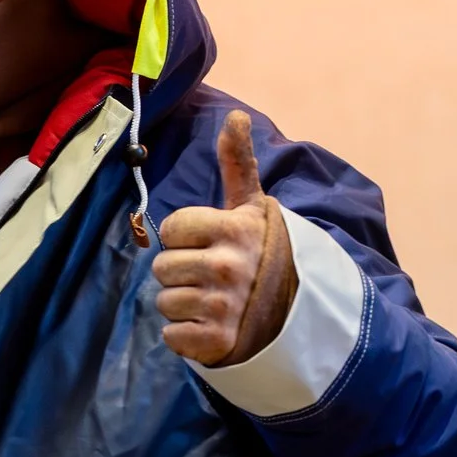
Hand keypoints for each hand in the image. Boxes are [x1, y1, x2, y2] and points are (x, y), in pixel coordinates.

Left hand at [153, 110, 297, 366]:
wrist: (294, 312)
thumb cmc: (263, 252)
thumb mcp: (253, 207)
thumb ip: (238, 162)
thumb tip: (235, 114)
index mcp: (233, 230)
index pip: (171, 228)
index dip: (185, 237)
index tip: (210, 243)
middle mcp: (227, 267)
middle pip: (161, 267)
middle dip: (180, 272)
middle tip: (210, 276)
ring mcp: (222, 306)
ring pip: (164, 302)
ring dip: (182, 304)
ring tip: (211, 301)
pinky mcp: (216, 341)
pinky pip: (172, 336)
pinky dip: (185, 336)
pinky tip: (210, 326)